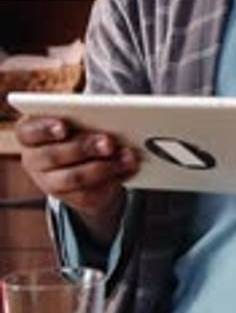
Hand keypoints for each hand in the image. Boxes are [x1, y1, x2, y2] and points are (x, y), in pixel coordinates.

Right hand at [15, 114, 140, 242]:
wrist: (82, 162)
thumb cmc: (77, 128)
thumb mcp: (77, 118)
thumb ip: (84, 114)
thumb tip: (110, 113)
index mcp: (30, 135)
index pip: (28, 132)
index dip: (45, 129)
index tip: (64, 127)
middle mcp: (34, 161)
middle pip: (54, 156)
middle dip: (83, 148)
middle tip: (109, 142)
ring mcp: (50, 183)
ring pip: (73, 178)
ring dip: (103, 167)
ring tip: (127, 155)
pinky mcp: (72, 199)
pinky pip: (91, 193)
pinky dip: (114, 178)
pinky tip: (130, 166)